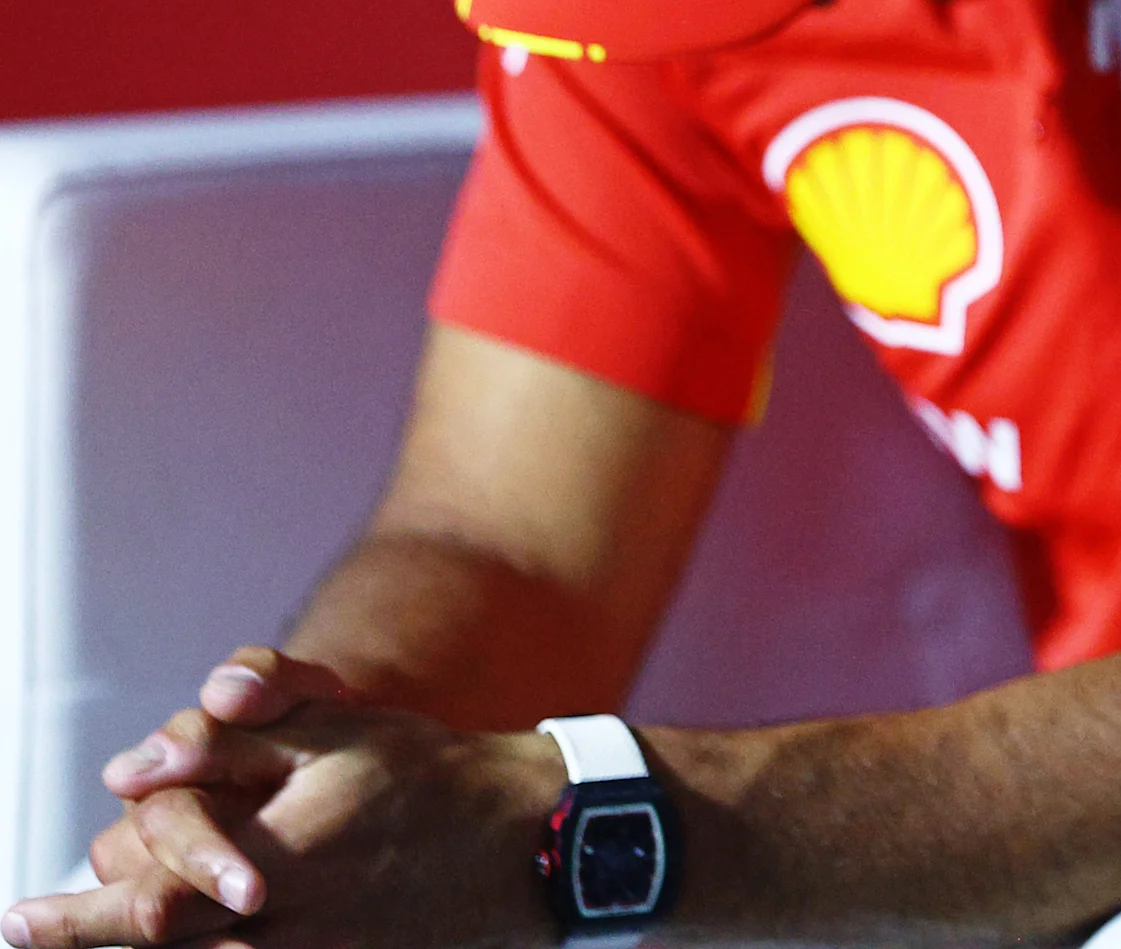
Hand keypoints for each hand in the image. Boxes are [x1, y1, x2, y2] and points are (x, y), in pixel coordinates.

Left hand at [5, 647, 557, 948]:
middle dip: (87, 938)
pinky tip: (190, 947)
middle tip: (32, 929)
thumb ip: (238, 736)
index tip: (16, 917)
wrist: (532, 843)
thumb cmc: (433, 777)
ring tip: (102, 934)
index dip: (71, 919)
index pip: (145, 908)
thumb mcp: (340, 730)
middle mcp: (287, 928)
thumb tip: (135, 765)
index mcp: (279, 860)